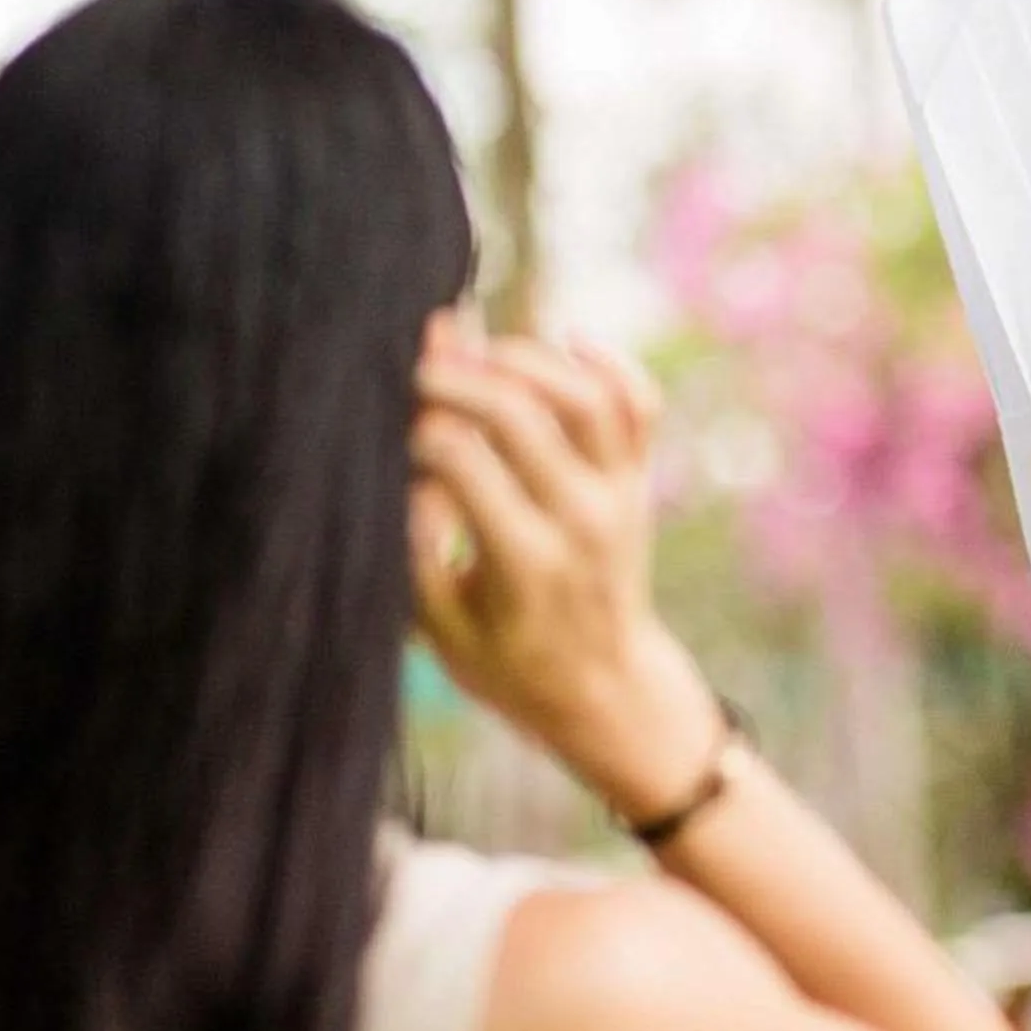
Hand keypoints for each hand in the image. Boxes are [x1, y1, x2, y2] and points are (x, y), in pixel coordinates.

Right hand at [408, 329, 721, 819]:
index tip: (392, 431)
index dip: (416, 429)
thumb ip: (417, 545)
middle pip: (519, 414)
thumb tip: (408, 462)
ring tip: (475, 356)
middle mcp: (580, 520)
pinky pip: (638, 402)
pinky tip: (565, 341)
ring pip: (585, 394)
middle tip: (415, 373)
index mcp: (524, 563)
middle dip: (455, 378)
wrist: (606, 688)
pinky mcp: (637, 480)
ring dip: (525, 359)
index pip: (463, 460)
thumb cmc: (505, 661)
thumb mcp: (441, 626)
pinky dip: (608, 363)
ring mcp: (617, 494)